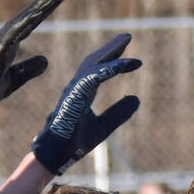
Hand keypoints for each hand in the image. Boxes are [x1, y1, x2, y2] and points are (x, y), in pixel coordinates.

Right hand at [0, 0, 61, 131]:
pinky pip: (12, 34)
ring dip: (37, 10)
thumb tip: (46, 60)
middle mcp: (0, 41)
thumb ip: (28, 69)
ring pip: (21, 23)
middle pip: (26, 20)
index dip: (41, 14)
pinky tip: (37, 14)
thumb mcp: (12, 81)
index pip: (28, 27)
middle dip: (43, 6)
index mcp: (6, 47)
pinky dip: (25, 23)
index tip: (57, 1)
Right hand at [30, 34, 142, 173]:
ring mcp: (74, 91)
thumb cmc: (74, 143)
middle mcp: (77, 88)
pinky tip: (123, 64)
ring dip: (111, 53)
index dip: (114, 61)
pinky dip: (108, 70)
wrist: (58, 156)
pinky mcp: (74, 97)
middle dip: (111, 49)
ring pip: (93, 65)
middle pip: (95, 61)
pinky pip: (93, 77)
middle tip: (127, 37)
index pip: (98, 70)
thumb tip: (136, 99)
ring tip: (126, 41)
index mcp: (82, 93)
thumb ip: (119, 113)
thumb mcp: (104, 126)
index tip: (132, 59)